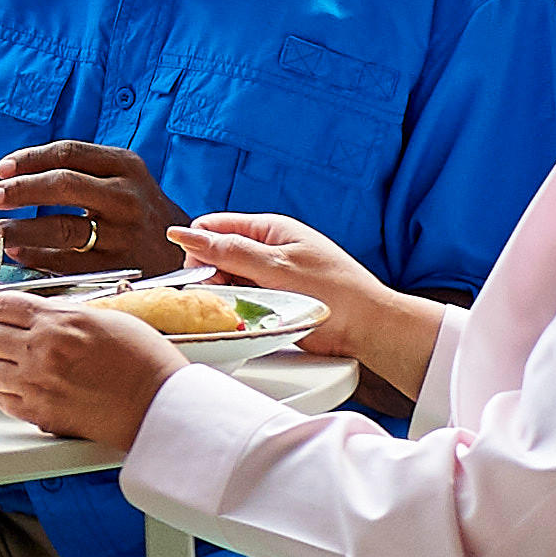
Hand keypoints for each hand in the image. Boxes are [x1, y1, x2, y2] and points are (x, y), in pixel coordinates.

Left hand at [0, 139, 192, 276]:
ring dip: (21, 230)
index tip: (1, 169)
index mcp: (125, 166)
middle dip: (22, 190)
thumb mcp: (121, 178)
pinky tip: (19, 254)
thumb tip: (14, 177)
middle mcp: (127, 196)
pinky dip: (38, 257)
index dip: (29, 159)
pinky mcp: (119, 266)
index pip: (68, 153)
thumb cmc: (137, 211)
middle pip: (63, 185)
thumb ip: (79, 172)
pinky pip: (69, 262)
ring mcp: (124, 233)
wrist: (184, 252)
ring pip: (63, 228)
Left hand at [0, 293, 184, 447]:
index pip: (2, 306)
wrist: (160, 404)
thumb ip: (66, 315)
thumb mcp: (107, 318)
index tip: (8, 318)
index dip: (3, 311)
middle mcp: (41, 350)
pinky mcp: (41, 414)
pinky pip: (2, 402)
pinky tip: (27, 391)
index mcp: (58, 321)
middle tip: (7, 343)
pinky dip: (9, 396)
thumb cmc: (145, 361)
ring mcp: (37, 384)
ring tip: (16, 369)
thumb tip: (43, 315)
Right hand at [177, 212, 445, 396]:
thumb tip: (184, 233)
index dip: (198, 249)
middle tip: (224, 298)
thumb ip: (230, 251)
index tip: (199, 275)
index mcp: (270, 230)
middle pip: (217, 256)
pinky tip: (249, 320)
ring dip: (226, 297)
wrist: (371, 328)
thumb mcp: (277, 267)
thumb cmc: (335, 292)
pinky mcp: (277, 301)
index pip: (213, 227)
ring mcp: (272, 276)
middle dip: (212, 276)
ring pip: (229, 282)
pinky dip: (240, 311)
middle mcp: (269, 250)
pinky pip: (244, 301)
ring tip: (243, 311)